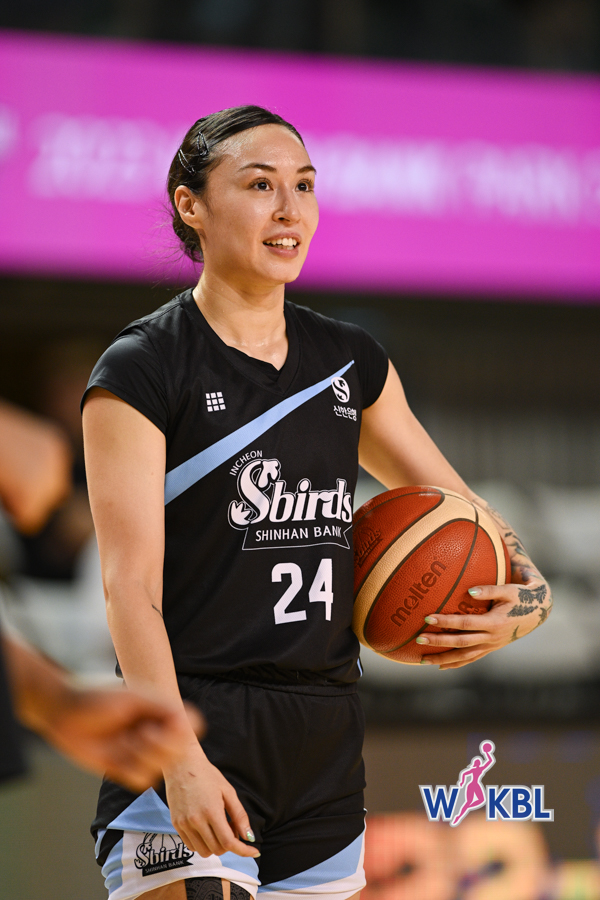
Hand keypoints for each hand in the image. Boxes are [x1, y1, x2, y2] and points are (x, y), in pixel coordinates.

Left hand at [43, 687, 203, 791]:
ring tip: (123, 740)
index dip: (183, 732)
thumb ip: (162, 709)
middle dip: (160, 746)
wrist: (63, 712)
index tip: (168, 725)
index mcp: (159, 712)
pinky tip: (114, 756)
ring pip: (159, 769)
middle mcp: (152, 732)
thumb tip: (188, 724)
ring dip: (142, 757)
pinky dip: (130, 771)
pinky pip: (139, 780)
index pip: (190, 726)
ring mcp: (137, 752)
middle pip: (177, 752)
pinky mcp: (121, 769)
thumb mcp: (133, 698)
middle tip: (141, 732)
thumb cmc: (97, 697)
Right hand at [164, 745, 260, 859]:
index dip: (243, 850)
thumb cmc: (207, 774)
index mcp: (211, 811)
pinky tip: (206, 828)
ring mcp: (184, 824)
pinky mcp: (175, 824)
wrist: (181, 764)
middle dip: (229, 844)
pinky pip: (191, 845)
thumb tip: (249, 837)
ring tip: (218, 826)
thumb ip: (239, 815)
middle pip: (217, 849)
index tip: (254, 851)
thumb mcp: (228, 791)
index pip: (229, 842)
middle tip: (232, 827)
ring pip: (204, 851)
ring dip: (215, 845)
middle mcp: (196, 821)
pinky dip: (202, 843)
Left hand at [416, 576, 551, 669]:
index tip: (428, 618)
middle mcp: (492, 638)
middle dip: (438, 642)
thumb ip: (489, 590)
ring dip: (443, 658)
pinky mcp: (491, 648)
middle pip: (460, 643)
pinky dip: (456, 663)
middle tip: (418, 639)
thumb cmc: (521, 596)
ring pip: (464, 656)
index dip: (446, 622)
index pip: (465, 624)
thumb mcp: (508, 590)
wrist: (538, 611)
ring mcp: (491, 646)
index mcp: (494, 623)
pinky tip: (441, 666)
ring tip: (422, 660)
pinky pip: (471, 659)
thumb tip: (469, 590)